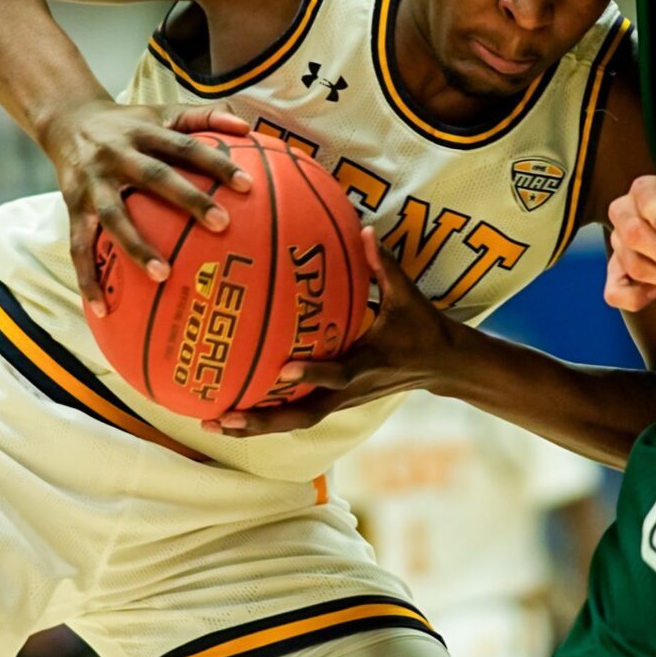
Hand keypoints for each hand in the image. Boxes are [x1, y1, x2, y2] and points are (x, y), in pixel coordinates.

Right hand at [42, 102, 251, 315]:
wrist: (67, 120)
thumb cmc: (128, 123)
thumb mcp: (162, 111)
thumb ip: (204, 117)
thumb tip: (247, 128)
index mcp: (144, 131)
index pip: (185, 146)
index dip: (215, 162)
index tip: (247, 184)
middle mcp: (117, 154)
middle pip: (155, 176)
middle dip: (188, 200)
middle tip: (223, 224)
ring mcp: (92, 183)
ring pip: (114, 216)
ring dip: (137, 246)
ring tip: (164, 275)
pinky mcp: (72, 207)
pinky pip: (79, 247)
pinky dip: (88, 278)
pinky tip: (102, 307)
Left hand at [206, 227, 456, 437]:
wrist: (441, 365)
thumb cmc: (421, 327)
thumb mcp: (408, 295)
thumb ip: (384, 265)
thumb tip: (364, 230)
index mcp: (367, 365)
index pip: (339, 375)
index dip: (313, 375)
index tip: (284, 370)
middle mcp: (350, 392)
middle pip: (303, 416)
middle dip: (263, 421)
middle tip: (223, 418)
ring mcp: (341, 402)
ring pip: (295, 421)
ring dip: (256, 426)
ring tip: (214, 423)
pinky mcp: (336, 402)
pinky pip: (298, 413)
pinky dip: (267, 416)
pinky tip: (234, 411)